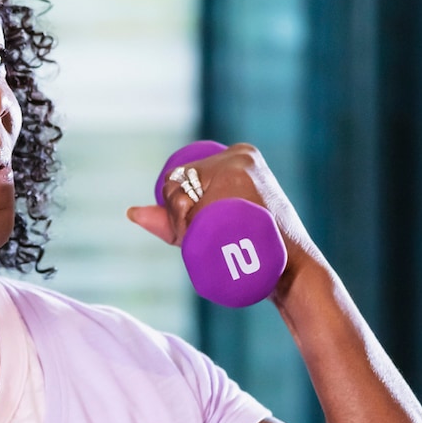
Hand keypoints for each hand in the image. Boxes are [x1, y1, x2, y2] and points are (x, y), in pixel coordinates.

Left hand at [124, 142, 324, 298]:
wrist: (291, 269)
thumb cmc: (253, 248)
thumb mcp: (212, 227)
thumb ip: (171, 219)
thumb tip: (130, 213)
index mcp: (240, 153)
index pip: (186, 174)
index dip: (175, 204)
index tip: (191, 227)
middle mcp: (241, 155)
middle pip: (181, 181)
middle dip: (176, 215)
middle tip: (196, 238)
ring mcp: (244, 169)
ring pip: (184, 191)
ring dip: (180, 221)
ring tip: (200, 238)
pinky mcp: (244, 190)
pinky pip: (194, 203)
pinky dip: (183, 222)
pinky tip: (191, 230)